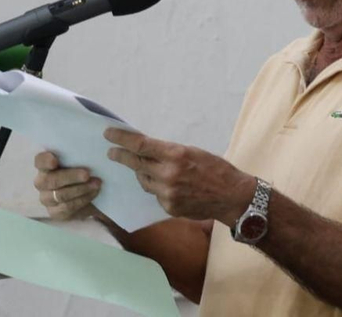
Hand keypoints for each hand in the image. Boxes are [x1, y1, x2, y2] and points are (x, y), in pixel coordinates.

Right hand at [33, 151, 101, 220]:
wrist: (90, 194)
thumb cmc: (84, 170)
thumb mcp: (82, 160)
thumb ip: (79, 154)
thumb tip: (90, 144)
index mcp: (45, 166)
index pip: (39, 161)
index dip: (45, 161)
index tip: (54, 160)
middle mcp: (42, 182)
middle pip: (51, 180)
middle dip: (70, 177)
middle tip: (87, 174)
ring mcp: (47, 198)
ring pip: (60, 195)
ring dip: (81, 189)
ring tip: (97, 183)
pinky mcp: (55, 212)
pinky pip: (68, 207)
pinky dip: (83, 199)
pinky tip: (94, 192)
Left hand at [105, 127, 255, 225]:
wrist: (232, 196)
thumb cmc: (216, 169)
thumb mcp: (193, 152)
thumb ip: (169, 153)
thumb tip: (147, 150)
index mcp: (176, 155)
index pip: (140, 145)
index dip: (122, 139)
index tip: (109, 134)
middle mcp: (168, 174)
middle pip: (136, 163)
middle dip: (121, 156)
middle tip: (111, 152)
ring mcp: (167, 193)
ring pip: (143, 180)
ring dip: (143, 173)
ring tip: (150, 169)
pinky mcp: (168, 207)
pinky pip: (155, 194)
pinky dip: (157, 188)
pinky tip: (170, 186)